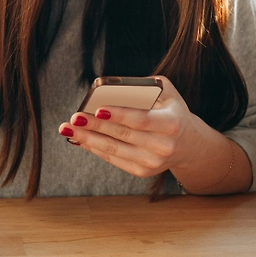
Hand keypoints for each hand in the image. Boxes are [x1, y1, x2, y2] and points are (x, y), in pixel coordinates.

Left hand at [57, 76, 201, 178]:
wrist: (187, 144)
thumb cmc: (171, 111)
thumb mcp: (168, 93)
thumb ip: (146, 85)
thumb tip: (112, 86)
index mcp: (171, 124)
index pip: (141, 120)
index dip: (119, 115)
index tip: (98, 109)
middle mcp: (163, 146)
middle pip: (122, 135)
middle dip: (95, 126)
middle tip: (74, 117)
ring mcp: (152, 162)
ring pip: (114, 150)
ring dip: (88, 139)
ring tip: (68, 128)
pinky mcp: (141, 171)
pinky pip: (113, 159)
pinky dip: (94, 148)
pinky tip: (80, 138)